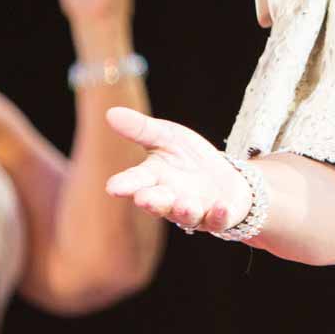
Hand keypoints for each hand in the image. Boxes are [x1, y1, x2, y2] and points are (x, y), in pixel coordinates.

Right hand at [103, 107, 251, 231]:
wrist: (224, 176)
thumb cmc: (187, 157)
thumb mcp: (166, 136)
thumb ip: (141, 129)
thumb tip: (110, 112)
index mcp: (153, 178)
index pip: (136, 181)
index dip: (125, 184)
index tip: (113, 187)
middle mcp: (170, 198)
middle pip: (158, 203)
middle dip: (151, 201)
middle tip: (143, 198)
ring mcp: (194, 211)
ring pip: (186, 216)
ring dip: (184, 211)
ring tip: (184, 204)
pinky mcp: (218, 218)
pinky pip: (218, 221)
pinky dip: (219, 216)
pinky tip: (221, 207)